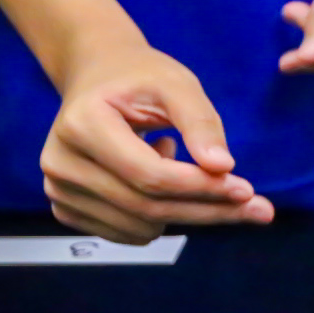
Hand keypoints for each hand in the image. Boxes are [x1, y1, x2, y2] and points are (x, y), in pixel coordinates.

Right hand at [40, 37, 273, 243]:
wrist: (95, 79)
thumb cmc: (138, 78)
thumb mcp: (176, 84)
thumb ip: (201, 122)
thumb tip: (222, 166)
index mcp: (81, 125)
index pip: (149, 176)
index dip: (201, 187)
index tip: (247, 190)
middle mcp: (60, 162)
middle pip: (146, 208)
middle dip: (207, 210)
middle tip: (255, 208)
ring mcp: (58, 190)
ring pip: (140, 228)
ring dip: (180, 209)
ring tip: (172, 160)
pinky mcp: (66, 209)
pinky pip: (127, 234)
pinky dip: (156, 217)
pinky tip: (151, 177)